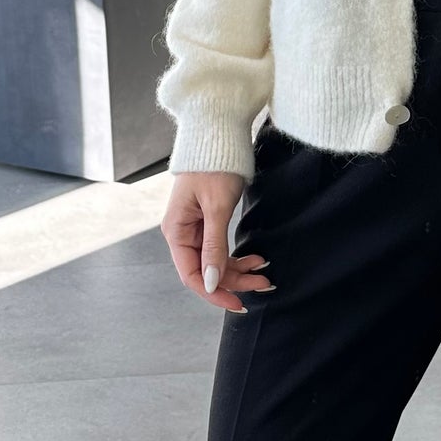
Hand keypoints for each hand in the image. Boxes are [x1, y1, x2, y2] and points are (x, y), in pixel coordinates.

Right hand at [162, 171, 272, 312]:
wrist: (219, 137)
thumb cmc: (214, 166)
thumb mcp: (217, 208)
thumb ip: (214, 246)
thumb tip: (210, 282)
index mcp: (176, 231)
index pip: (191, 275)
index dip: (214, 293)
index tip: (238, 303)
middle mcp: (182, 233)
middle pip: (206, 271)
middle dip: (234, 281)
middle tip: (263, 285)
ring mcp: (195, 229)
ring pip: (216, 263)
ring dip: (240, 271)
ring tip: (265, 274)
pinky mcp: (208, 223)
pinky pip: (221, 249)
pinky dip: (238, 257)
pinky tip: (256, 260)